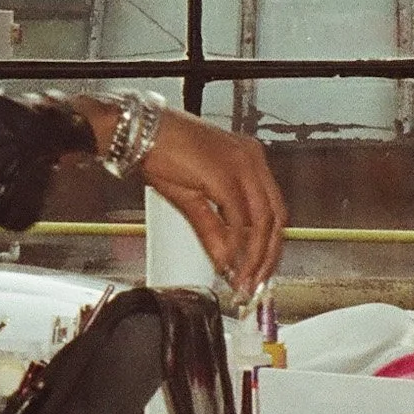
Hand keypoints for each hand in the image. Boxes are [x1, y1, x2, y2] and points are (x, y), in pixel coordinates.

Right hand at [73, 100, 286, 299]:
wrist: (138, 131)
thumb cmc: (161, 151)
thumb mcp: (192, 194)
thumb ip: (212, 228)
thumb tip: (224, 260)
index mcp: (250, 159)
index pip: (273, 208)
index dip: (269, 243)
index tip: (260, 268)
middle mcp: (252, 159)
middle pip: (275, 217)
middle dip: (267, 256)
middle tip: (255, 283)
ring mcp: (241, 165)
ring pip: (262, 220)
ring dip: (253, 255)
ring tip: (242, 279)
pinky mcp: (224, 174)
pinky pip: (238, 218)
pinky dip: (235, 244)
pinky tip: (226, 261)